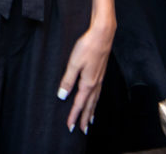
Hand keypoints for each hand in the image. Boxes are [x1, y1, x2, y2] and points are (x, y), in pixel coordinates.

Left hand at [57, 19, 114, 133]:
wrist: (102, 35)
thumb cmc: (87, 47)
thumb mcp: (73, 63)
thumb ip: (67, 80)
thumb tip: (63, 96)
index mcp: (88, 83)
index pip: (79, 104)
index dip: (74, 116)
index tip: (70, 127)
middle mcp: (95, 83)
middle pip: (90, 105)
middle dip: (85, 118)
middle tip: (83, 131)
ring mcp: (100, 78)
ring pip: (95, 100)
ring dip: (92, 111)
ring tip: (91, 121)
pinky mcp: (101, 73)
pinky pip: (98, 93)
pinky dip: (96, 101)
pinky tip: (95, 100)